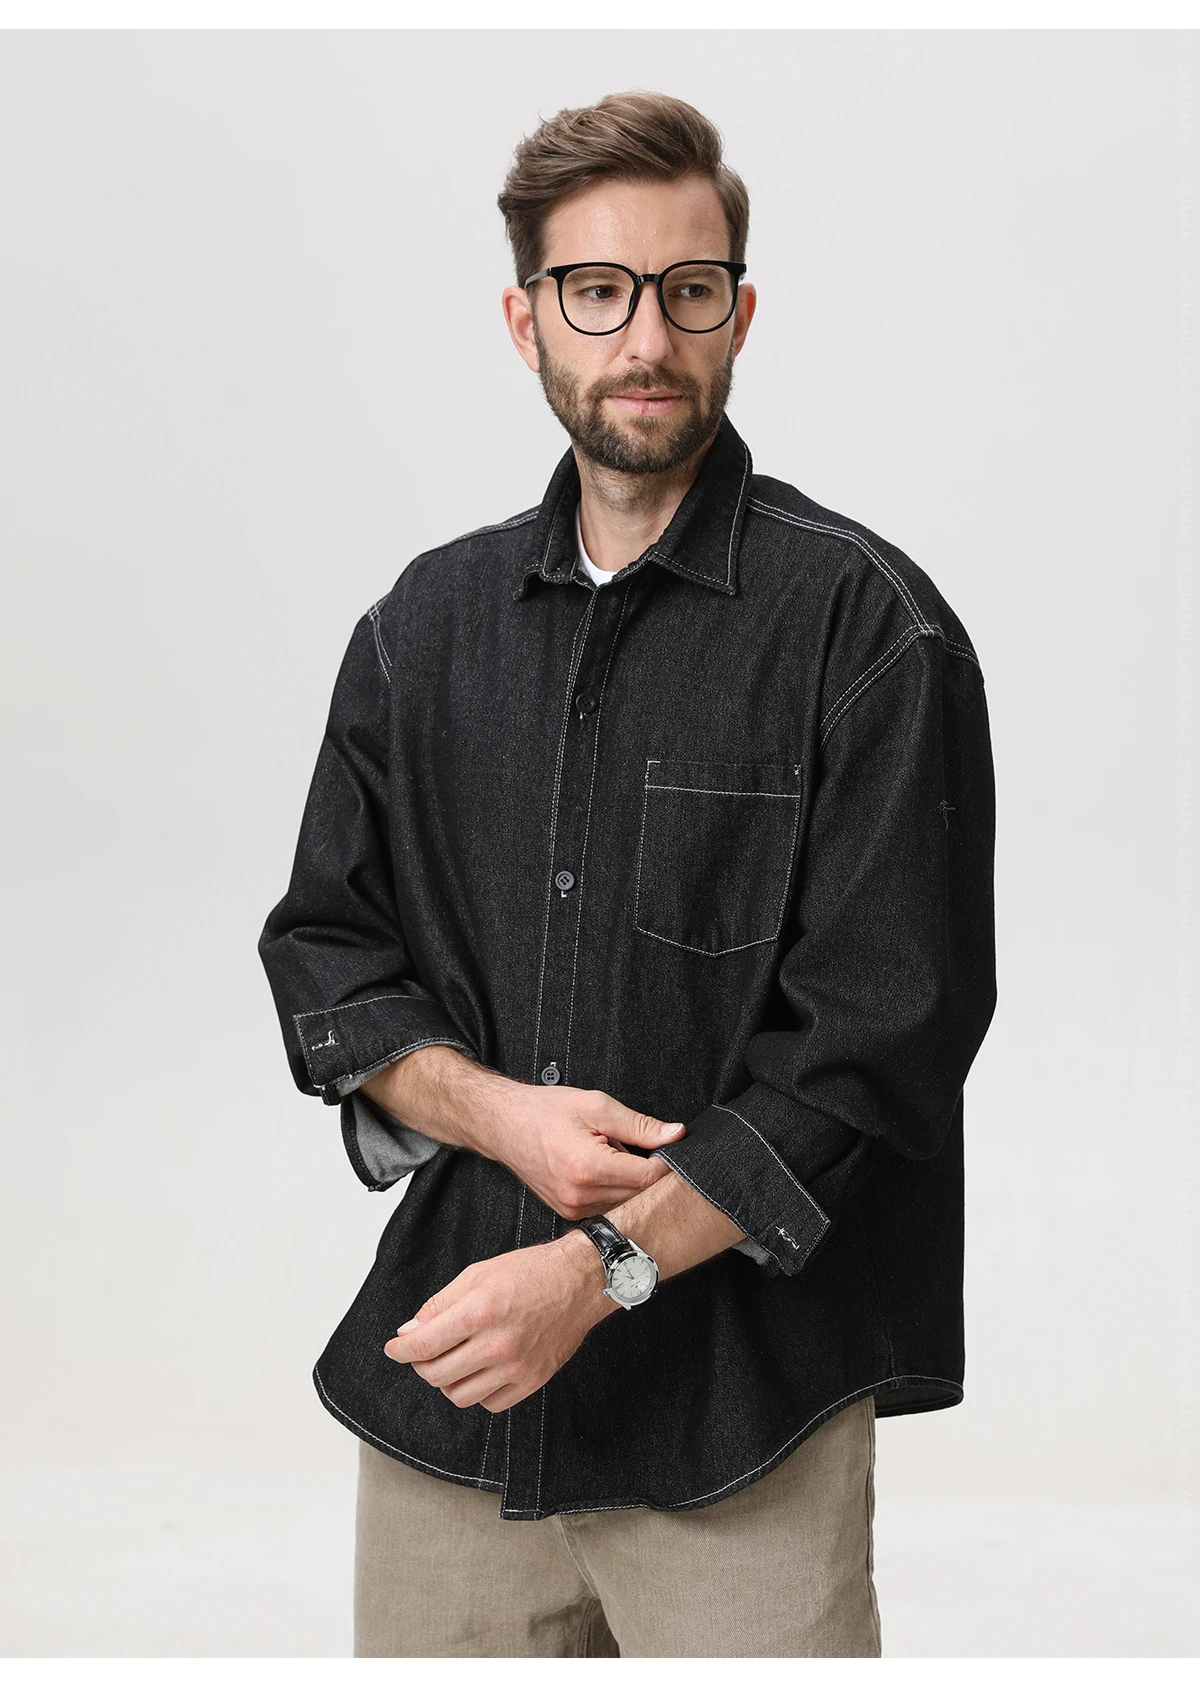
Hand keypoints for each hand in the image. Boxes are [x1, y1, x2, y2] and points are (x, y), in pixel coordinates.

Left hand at [383, 1236, 614, 1412]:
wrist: (579, 1282)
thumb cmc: (529, 1272)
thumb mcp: (477, 1274)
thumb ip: (439, 1305)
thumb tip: (409, 1332)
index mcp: (479, 1311)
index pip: (423, 1345)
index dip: (400, 1350)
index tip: (394, 1348)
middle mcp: (497, 1344)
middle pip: (436, 1375)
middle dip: (420, 1364)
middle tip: (424, 1351)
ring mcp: (516, 1367)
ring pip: (459, 1395)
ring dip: (447, 1380)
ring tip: (454, 1359)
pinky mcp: (532, 1381)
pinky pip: (489, 1403)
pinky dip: (477, 1391)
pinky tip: (481, 1369)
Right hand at [486, 1085, 686, 1219]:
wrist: (505, 1125)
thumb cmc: (546, 1111)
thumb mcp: (597, 1106)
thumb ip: (640, 1125)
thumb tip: (676, 1135)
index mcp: (589, 1167)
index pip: (648, 1178)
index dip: (666, 1163)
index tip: (670, 1149)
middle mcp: (580, 1195)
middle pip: (640, 1195)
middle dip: (649, 1173)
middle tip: (644, 1148)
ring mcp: (573, 1209)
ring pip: (625, 1204)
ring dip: (631, 1183)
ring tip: (617, 1156)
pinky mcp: (569, 1213)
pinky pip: (608, 1207)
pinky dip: (614, 1190)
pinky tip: (605, 1170)